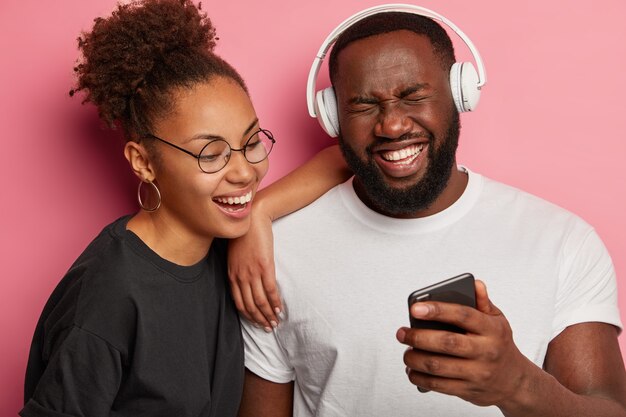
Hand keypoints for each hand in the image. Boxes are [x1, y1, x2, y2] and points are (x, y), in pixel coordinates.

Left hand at [227, 206, 281, 330]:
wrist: (253, 219)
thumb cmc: (244, 235)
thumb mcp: (234, 256)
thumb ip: (238, 271)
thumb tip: (246, 284)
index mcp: (232, 275)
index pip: (239, 303)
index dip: (249, 316)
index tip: (257, 322)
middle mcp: (240, 277)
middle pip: (250, 305)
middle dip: (259, 319)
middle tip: (269, 327)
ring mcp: (252, 272)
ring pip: (260, 301)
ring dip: (268, 315)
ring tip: (275, 322)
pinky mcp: (265, 266)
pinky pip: (270, 290)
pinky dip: (275, 302)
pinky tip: (279, 309)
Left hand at [396, 280, 532, 407]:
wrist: (515, 381)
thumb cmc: (499, 344)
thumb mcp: (497, 320)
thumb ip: (483, 302)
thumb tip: (475, 284)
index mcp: (492, 329)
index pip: (463, 315)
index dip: (438, 310)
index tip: (415, 308)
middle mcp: (486, 351)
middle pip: (447, 342)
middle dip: (418, 337)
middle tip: (402, 332)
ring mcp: (477, 373)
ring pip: (439, 366)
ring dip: (415, 358)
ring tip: (406, 352)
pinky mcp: (468, 390)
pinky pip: (439, 385)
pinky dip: (420, 377)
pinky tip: (412, 369)